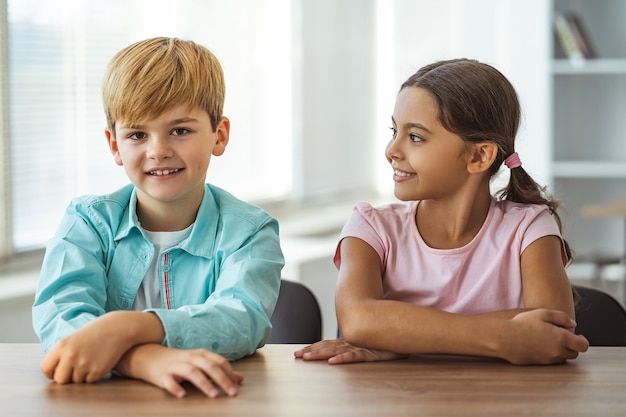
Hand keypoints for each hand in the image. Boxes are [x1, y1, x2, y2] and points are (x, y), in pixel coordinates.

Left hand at [40, 316, 132, 383]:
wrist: (119, 328)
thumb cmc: (96, 332)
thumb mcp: (74, 338)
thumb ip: (62, 354)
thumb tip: (54, 374)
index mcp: (62, 346)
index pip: (45, 368)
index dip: (51, 373)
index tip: (57, 373)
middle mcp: (71, 356)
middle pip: (60, 380)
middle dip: (67, 378)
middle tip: (75, 371)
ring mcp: (84, 364)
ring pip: (76, 382)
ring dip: (82, 376)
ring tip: (91, 361)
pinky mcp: (97, 371)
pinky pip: (89, 381)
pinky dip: (93, 376)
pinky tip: (99, 363)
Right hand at [117, 344, 243, 397]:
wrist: (148, 356)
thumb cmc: (179, 362)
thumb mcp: (200, 363)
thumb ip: (219, 371)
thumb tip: (240, 379)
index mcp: (201, 355)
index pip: (219, 361)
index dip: (230, 373)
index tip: (238, 387)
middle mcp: (190, 358)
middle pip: (209, 366)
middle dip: (222, 379)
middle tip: (232, 392)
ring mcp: (176, 365)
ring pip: (192, 372)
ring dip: (204, 383)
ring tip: (214, 395)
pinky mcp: (162, 375)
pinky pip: (169, 380)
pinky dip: (176, 387)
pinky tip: (181, 394)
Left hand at [294, 339, 407, 363]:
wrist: (404, 333)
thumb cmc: (386, 339)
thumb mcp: (369, 343)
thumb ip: (356, 346)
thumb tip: (343, 351)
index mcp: (350, 341)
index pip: (328, 344)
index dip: (313, 347)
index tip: (299, 352)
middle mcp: (352, 342)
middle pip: (328, 346)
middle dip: (311, 351)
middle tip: (296, 355)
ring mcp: (361, 346)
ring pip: (337, 351)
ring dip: (321, 354)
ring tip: (307, 357)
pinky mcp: (371, 352)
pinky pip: (355, 356)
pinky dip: (343, 359)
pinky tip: (333, 362)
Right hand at [501, 309, 588, 364]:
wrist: (505, 339)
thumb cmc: (522, 324)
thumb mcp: (542, 313)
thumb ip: (561, 317)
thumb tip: (573, 324)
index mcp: (562, 338)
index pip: (583, 345)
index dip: (583, 341)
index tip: (579, 336)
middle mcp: (558, 351)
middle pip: (574, 353)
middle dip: (572, 346)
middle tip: (563, 337)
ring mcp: (549, 359)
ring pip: (563, 358)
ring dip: (561, 350)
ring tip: (550, 339)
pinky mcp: (540, 364)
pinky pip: (551, 360)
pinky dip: (551, 354)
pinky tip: (540, 344)